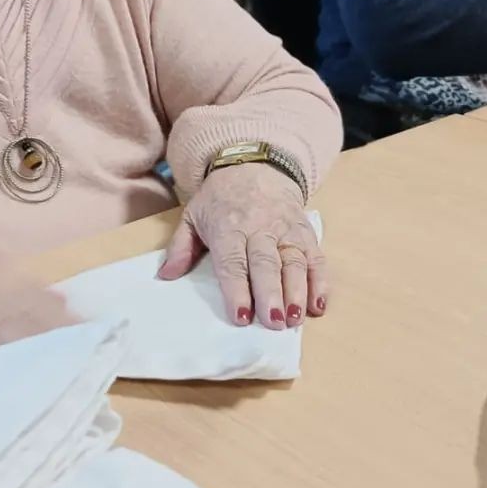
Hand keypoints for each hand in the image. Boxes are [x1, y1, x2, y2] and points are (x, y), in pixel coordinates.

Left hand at [157, 163, 327, 329]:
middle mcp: (260, 228)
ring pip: (294, 262)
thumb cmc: (220, 198)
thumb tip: (166, 276)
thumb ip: (180, 247)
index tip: (241, 317)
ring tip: (295, 319)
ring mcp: (286, 229)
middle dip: (271, 294)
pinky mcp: (305, 231)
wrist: (254, 166)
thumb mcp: (192, 215)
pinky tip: (318, 305)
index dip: (238, 290)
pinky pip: (316, 257)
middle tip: (273, 322)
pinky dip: (320, 282)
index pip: (233, 261)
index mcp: (228, 226)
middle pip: (266, 263)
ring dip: (297, 292)